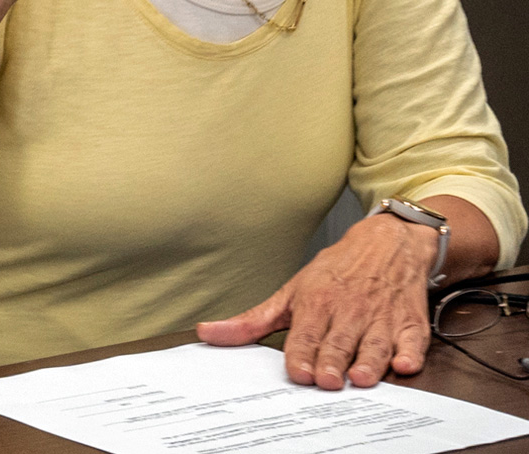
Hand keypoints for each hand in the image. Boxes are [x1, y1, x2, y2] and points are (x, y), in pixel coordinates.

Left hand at [197, 214, 436, 388]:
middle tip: (327, 381)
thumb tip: (209, 334)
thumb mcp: (291, 290)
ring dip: (368, 362)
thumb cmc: (337, 271)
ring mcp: (380, 317)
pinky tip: (405, 363)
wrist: (387, 242)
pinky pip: (413, 341)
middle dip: (331, 362)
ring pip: (374, 345)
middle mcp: (348, 310)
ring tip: (360, 377)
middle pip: (338, 343)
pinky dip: (410, 353)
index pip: (306, 334)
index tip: (299, 372)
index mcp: (317, 302)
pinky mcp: (409, 324)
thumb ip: (253, 320)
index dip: (302, 355)